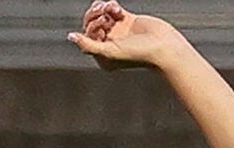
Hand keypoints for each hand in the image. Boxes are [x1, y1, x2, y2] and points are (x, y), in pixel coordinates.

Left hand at [68, 3, 188, 67]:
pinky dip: (112, 5)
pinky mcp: (127, 20)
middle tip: (104, 13)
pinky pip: (112, 9)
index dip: (91, 27)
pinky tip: (117, 8)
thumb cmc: (138, 53)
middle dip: (95, 15)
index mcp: (103, 56)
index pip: (87, 36)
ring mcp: (118, 32)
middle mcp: (109, 44)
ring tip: (111, 8)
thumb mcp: (110, 51)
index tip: (103, 26)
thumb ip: (88, 45)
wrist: (162, 46)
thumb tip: (70, 37)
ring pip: (101, 15)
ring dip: (103, 8)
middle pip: (91, 24)